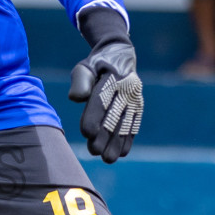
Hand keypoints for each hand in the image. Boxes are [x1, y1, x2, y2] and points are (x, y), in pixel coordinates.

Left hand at [68, 7, 143, 163]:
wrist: (120, 55)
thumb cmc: (96, 66)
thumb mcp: (84, 68)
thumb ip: (80, 82)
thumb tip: (76, 98)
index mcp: (111, 79)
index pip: (101, 101)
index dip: (94, 117)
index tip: (87, 133)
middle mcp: (126, 89)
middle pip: (114, 116)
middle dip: (104, 136)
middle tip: (94, 151)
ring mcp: (134, 98)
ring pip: (126, 123)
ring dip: (117, 143)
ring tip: (107, 158)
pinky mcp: (138, 105)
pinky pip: (134, 124)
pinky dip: (128, 139)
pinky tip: (121, 153)